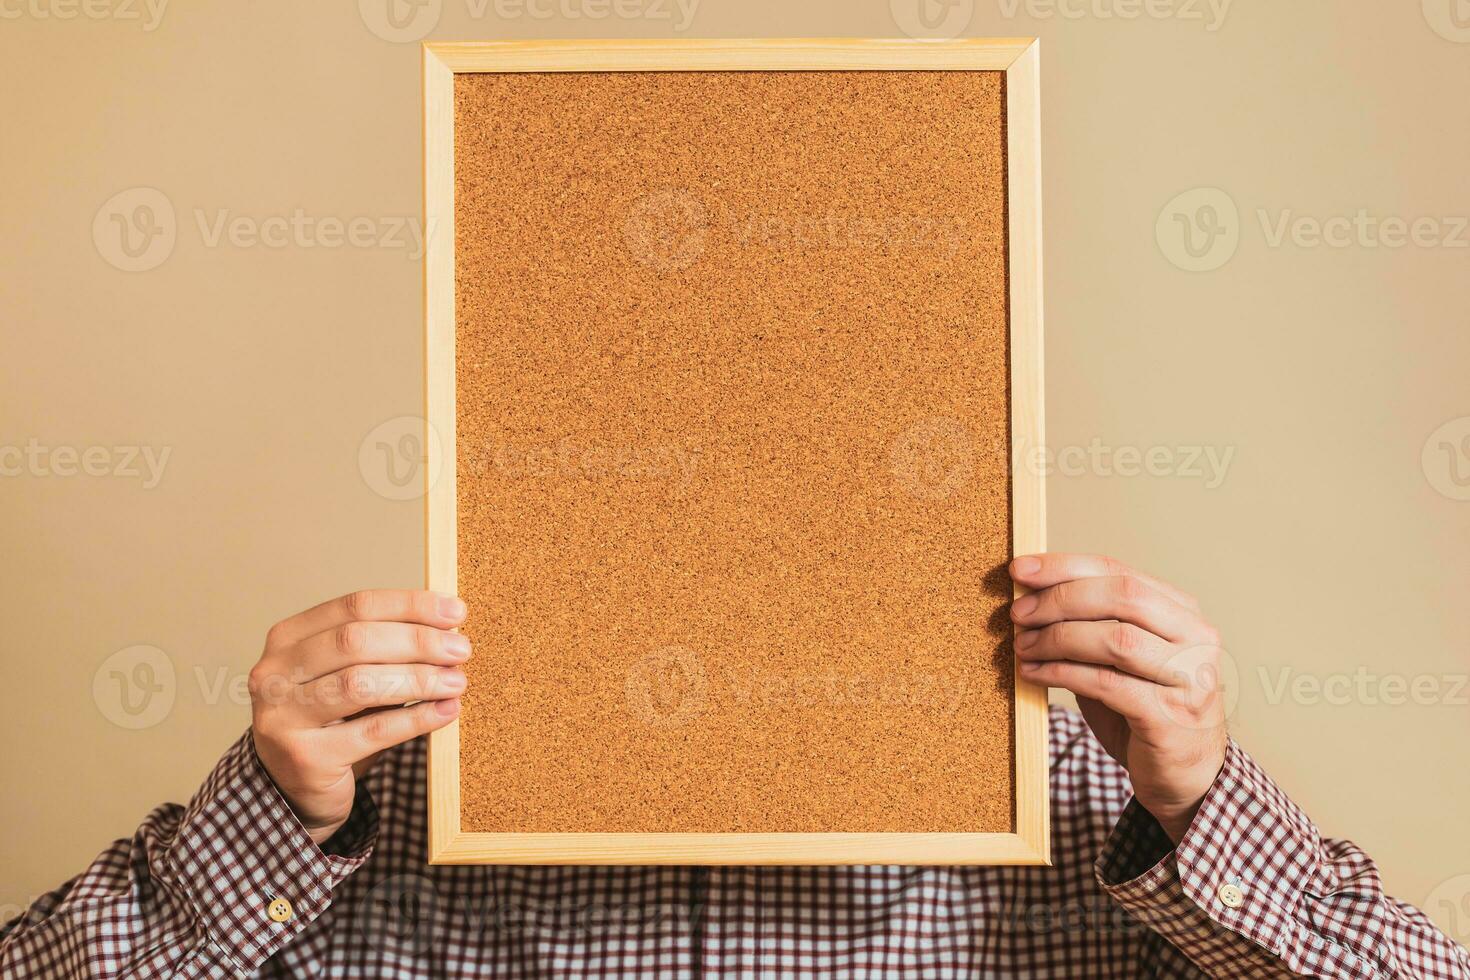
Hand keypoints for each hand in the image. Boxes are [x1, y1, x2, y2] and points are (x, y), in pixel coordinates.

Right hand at [248, 590, 469, 845]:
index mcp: (288, 638)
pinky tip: (446, 711)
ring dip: (419, 679)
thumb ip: (386, 649)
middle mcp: (274, 673)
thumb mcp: (348, 675)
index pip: (355, 606)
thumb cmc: (331, 722)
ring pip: (361, 684)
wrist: (292, 790)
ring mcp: (283, 717)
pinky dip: (416, 718)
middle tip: (460, 650)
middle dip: (418, 642)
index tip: (455, 612)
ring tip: (456, 682)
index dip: (410, 606)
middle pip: (355, 641)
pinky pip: (373, 731)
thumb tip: (450, 629)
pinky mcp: (305, 758)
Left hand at [1010, 554, 1227, 842]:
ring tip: (1023, 647)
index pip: (1120, 572)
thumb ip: (1090, 626)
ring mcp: (1187, 678)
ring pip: (1116, 639)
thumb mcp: (1120, 659)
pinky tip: (1033, 674)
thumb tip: (1029, 596)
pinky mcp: (1170, 716)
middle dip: (1060, 599)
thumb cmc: (1144, 709)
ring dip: (1057, 638)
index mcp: (1183, 612)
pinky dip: (1062, 674)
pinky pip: (1106, 683)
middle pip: (1122, 596)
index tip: (1021, 568)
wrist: (1186, 775)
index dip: (1066, 567)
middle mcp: (1195, 639)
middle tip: (1019, 613)